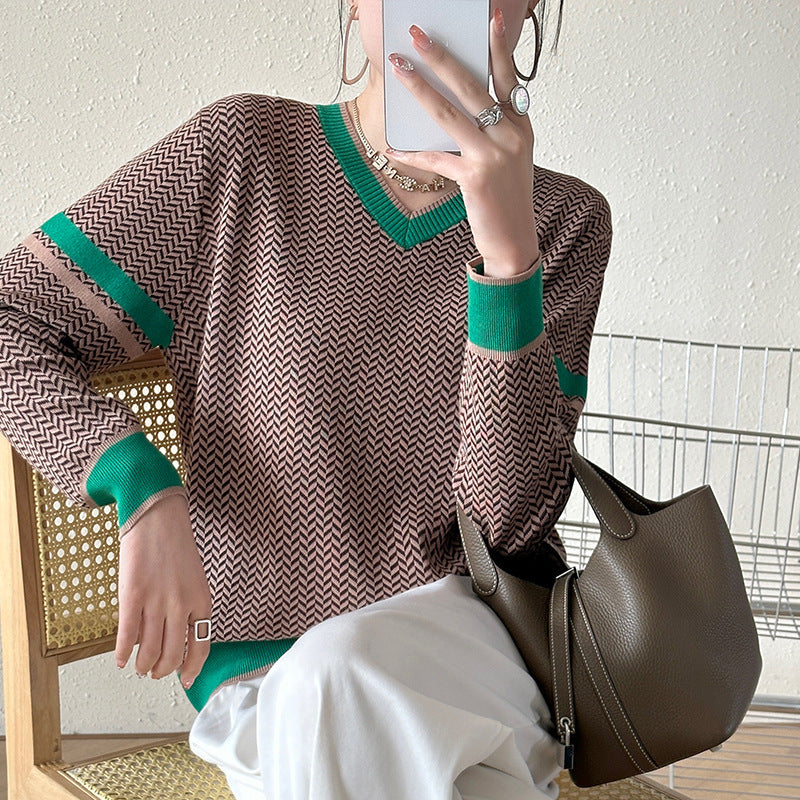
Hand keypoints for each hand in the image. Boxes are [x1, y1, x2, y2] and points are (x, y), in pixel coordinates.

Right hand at [115, 493, 211, 688]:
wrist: (157, 517)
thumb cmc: (176, 545)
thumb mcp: (194, 578)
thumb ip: (189, 607)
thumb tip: (175, 638)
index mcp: (202, 600)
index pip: (201, 646)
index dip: (192, 668)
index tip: (184, 679)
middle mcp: (182, 605)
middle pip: (173, 654)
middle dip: (163, 670)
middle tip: (155, 673)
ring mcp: (157, 602)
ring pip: (149, 651)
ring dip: (142, 665)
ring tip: (138, 667)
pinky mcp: (132, 596)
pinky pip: (126, 636)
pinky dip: (121, 653)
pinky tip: (119, 658)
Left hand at [385, 8, 539, 277]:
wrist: (515, 240)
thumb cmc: (506, 198)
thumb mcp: (510, 158)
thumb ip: (492, 130)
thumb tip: (451, 106)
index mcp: (521, 126)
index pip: (507, 78)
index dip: (497, 47)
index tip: (489, 18)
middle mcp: (511, 136)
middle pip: (471, 86)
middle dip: (442, 57)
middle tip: (417, 35)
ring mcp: (494, 156)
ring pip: (449, 114)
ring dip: (419, 89)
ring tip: (399, 68)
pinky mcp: (475, 178)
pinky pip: (436, 158)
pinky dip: (411, 153)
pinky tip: (392, 146)